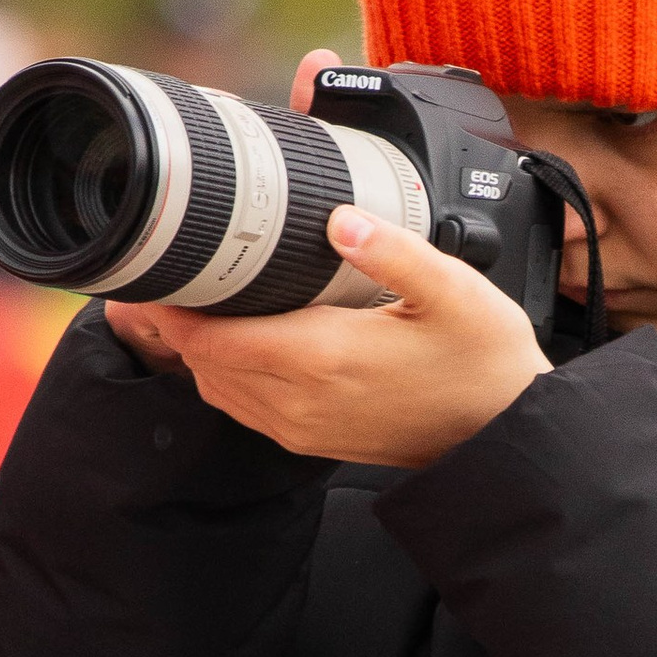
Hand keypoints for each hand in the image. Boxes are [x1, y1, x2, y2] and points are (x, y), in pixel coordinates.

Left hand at [107, 205, 548, 467]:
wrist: (504, 434)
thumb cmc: (483, 361)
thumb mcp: (453, 291)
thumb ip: (392, 250)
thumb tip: (340, 218)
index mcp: (319, 359)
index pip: (209, 338)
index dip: (170, 305)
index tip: (152, 268)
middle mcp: (299, 401)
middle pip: (200, 361)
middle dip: (176, 320)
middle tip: (163, 270)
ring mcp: (303, 426)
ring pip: (217, 387)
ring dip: (199, 348)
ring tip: (195, 298)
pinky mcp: (314, 438)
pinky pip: (244, 407)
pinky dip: (226, 372)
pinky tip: (241, 340)